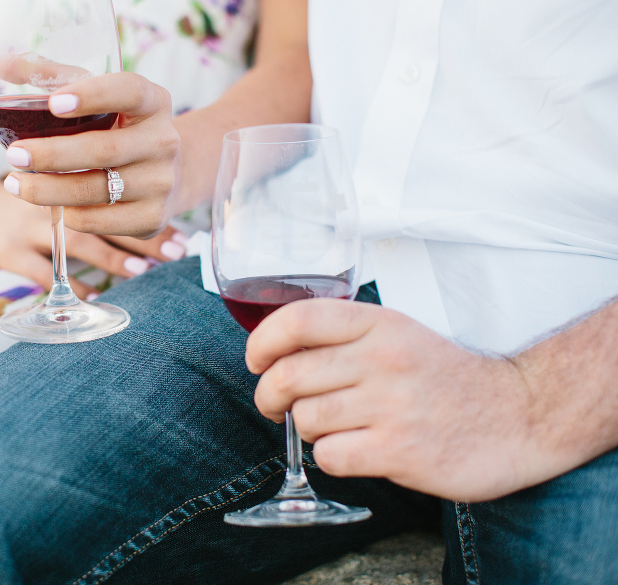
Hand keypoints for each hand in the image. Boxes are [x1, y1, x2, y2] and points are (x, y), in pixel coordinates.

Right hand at [0, 176, 185, 297]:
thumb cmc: (15, 197)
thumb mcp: (48, 183)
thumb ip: (84, 189)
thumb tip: (135, 204)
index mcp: (62, 178)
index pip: (113, 190)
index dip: (148, 211)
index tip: (179, 231)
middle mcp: (50, 200)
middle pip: (105, 216)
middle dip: (142, 237)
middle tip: (175, 251)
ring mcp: (28, 227)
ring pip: (79, 242)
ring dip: (114, 258)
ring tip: (143, 272)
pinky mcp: (8, 252)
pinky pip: (46, 273)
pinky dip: (72, 288)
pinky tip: (95, 300)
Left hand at [1, 73, 180, 237]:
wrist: (168, 175)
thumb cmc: (118, 128)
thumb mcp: (99, 98)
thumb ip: (52, 77)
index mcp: (153, 102)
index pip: (128, 91)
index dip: (92, 96)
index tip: (53, 103)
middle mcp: (164, 141)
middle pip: (104, 150)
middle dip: (52, 155)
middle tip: (13, 155)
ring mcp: (161, 182)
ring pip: (96, 190)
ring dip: (48, 190)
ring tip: (14, 183)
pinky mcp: (152, 217)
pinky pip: (99, 220)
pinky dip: (67, 214)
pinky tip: (48, 205)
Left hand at [245, 299, 549, 501]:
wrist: (520, 415)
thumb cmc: (447, 377)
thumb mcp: (399, 334)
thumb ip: (344, 336)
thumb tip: (276, 348)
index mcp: (379, 324)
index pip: (298, 320)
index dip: (262, 341)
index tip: (255, 360)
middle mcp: (383, 359)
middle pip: (289, 375)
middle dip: (268, 395)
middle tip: (275, 405)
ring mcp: (392, 406)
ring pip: (306, 418)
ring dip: (306, 428)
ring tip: (331, 426)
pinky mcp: (399, 451)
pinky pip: (330, 456)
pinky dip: (331, 457)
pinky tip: (353, 449)